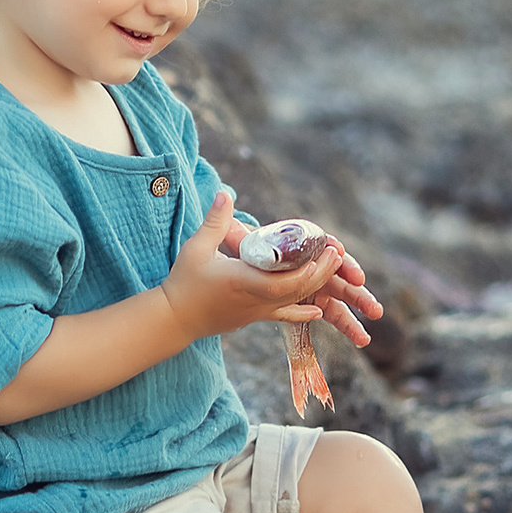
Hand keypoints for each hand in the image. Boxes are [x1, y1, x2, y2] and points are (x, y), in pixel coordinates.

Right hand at [163, 192, 348, 342]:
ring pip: (294, 302)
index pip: (286, 281)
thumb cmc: (184, 282)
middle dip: (321, 273)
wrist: (175, 319)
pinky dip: (302, 313)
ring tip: (332, 269)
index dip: (310, 270)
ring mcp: (256, 311)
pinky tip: (318, 312)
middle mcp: (255, 300)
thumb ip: (215, 221)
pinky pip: (283, 316)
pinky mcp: (253, 317)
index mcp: (244, 281)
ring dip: (315, 286)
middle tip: (336, 254)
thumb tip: (225, 193)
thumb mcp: (197, 248)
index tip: (324, 252)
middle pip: (298, 290)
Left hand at [215, 215, 382, 347]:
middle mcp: (311, 263)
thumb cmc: (235, 251)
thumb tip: (222, 200)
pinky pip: (331, 313)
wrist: (233, 268)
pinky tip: (361, 339)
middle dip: (357, 292)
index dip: (337, 256)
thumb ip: (229, 226)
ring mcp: (313, 283)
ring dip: (356, 313)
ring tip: (366, 336)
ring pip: (339, 298)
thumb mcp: (230, 241)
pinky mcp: (310, 299)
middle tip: (373, 309)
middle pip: (338, 275)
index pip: (324, 247)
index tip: (345, 263)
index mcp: (299, 245)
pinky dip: (346, 324)